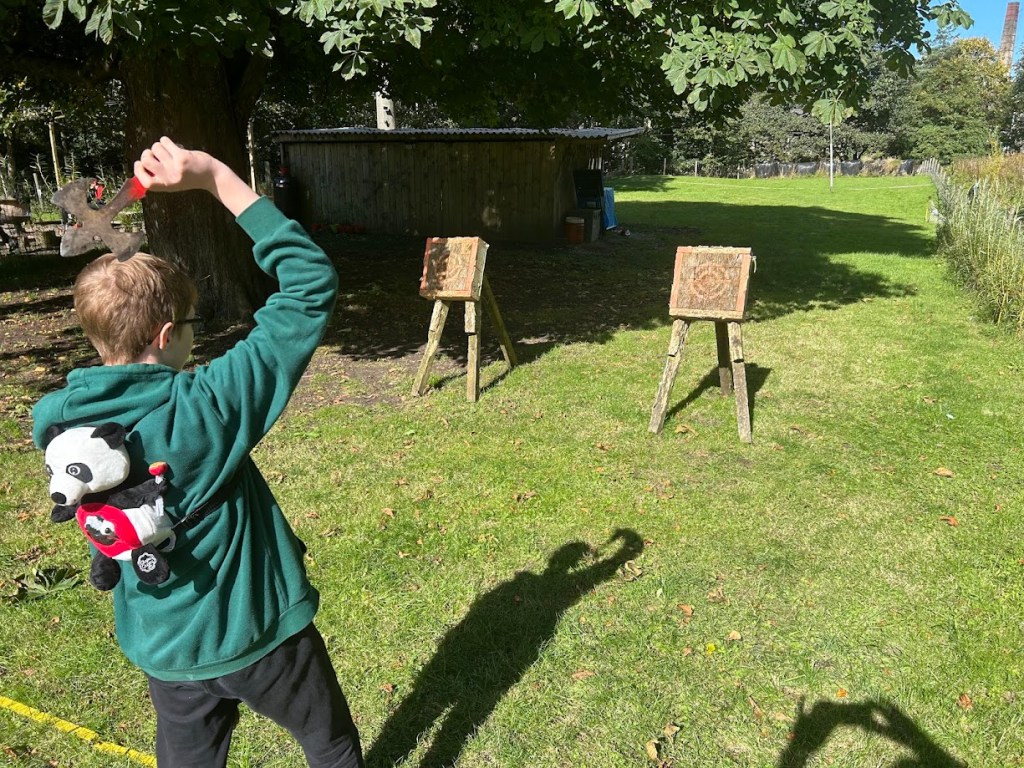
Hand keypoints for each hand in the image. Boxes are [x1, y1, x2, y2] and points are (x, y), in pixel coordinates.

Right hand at [133, 136, 258, 215]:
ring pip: (155, 148)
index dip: (138, 171)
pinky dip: (166, 141)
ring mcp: (176, 168)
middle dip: (148, 153)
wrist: (212, 176)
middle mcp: (170, 179)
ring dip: (161, 146)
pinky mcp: (182, 158)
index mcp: (166, 186)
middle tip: (157, 154)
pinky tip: (173, 145)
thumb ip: (159, 177)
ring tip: (170, 151)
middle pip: (146, 159)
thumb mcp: (174, 183)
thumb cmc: (190, 177)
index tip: (139, 163)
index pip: (145, 182)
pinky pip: (164, 142)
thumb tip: (140, 164)